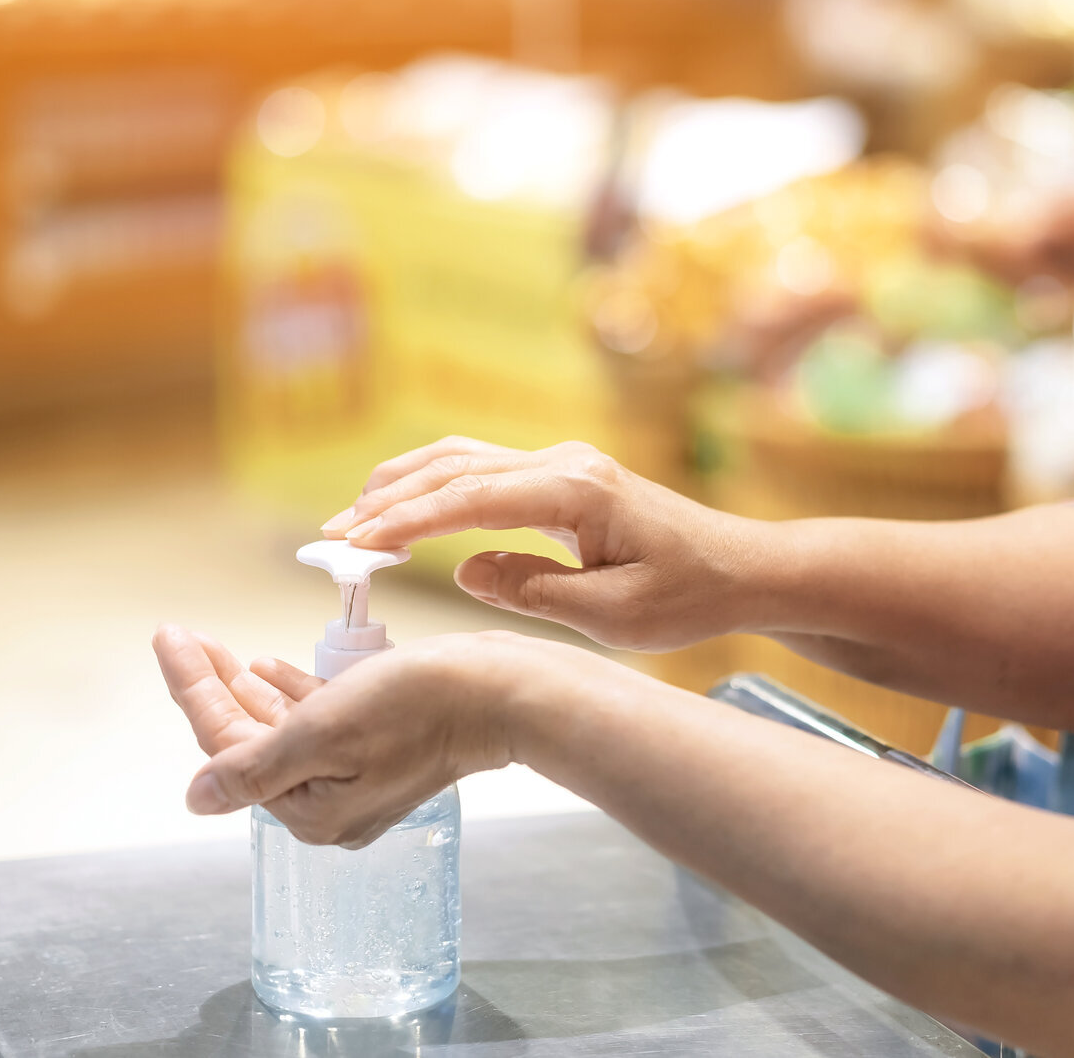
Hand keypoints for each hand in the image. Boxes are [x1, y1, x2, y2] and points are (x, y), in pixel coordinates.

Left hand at [153, 623, 532, 846]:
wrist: (502, 693)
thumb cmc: (420, 705)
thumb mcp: (324, 731)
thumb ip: (255, 764)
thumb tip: (196, 799)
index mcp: (309, 808)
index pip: (227, 745)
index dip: (192, 688)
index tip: (169, 637)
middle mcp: (328, 801)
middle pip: (249, 739)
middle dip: (212, 686)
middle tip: (181, 636)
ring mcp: (356, 775)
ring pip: (281, 727)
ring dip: (244, 688)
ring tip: (213, 649)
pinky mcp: (381, 747)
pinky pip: (319, 721)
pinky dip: (290, 692)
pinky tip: (267, 667)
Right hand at [321, 437, 772, 651]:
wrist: (741, 568)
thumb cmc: (688, 596)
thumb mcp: (612, 614)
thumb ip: (534, 591)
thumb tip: (467, 569)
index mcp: (575, 492)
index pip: (470, 499)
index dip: (407, 521)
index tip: (356, 543)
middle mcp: (563, 464)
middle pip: (454, 467)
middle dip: (387, 499)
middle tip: (332, 536)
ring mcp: (561, 463)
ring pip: (462, 458)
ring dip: (403, 485)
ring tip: (352, 521)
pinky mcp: (561, 476)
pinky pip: (482, 469)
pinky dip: (433, 485)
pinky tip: (404, 510)